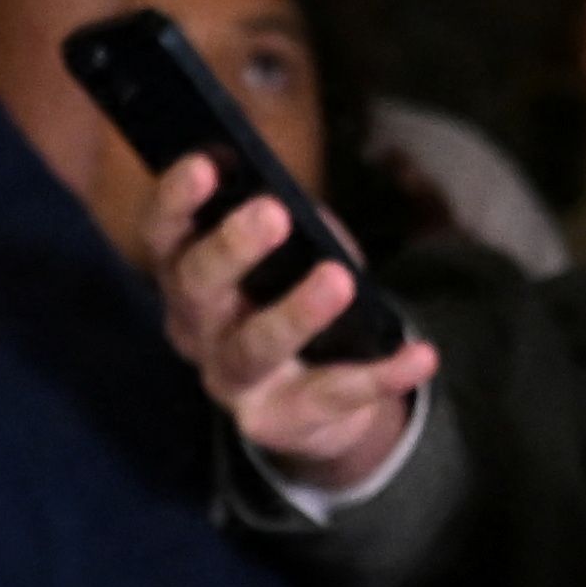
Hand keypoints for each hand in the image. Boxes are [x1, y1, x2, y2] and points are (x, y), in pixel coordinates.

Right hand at [146, 157, 440, 493]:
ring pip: (254, 348)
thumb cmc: (292, 295)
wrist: (315, 396)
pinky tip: (421, 355)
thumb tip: (298, 203)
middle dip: (231, 249)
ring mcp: (230, 380)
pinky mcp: (275, 421)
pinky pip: (332, 394)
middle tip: (273, 213)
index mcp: (185, 274)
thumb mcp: (288, 252)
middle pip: (197, 288)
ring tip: (337, 281)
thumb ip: (286, 226)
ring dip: (295, 313)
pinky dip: (380, 376)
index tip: (205, 165)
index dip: (176, 201)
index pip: (163, 235)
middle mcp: (194, 329)